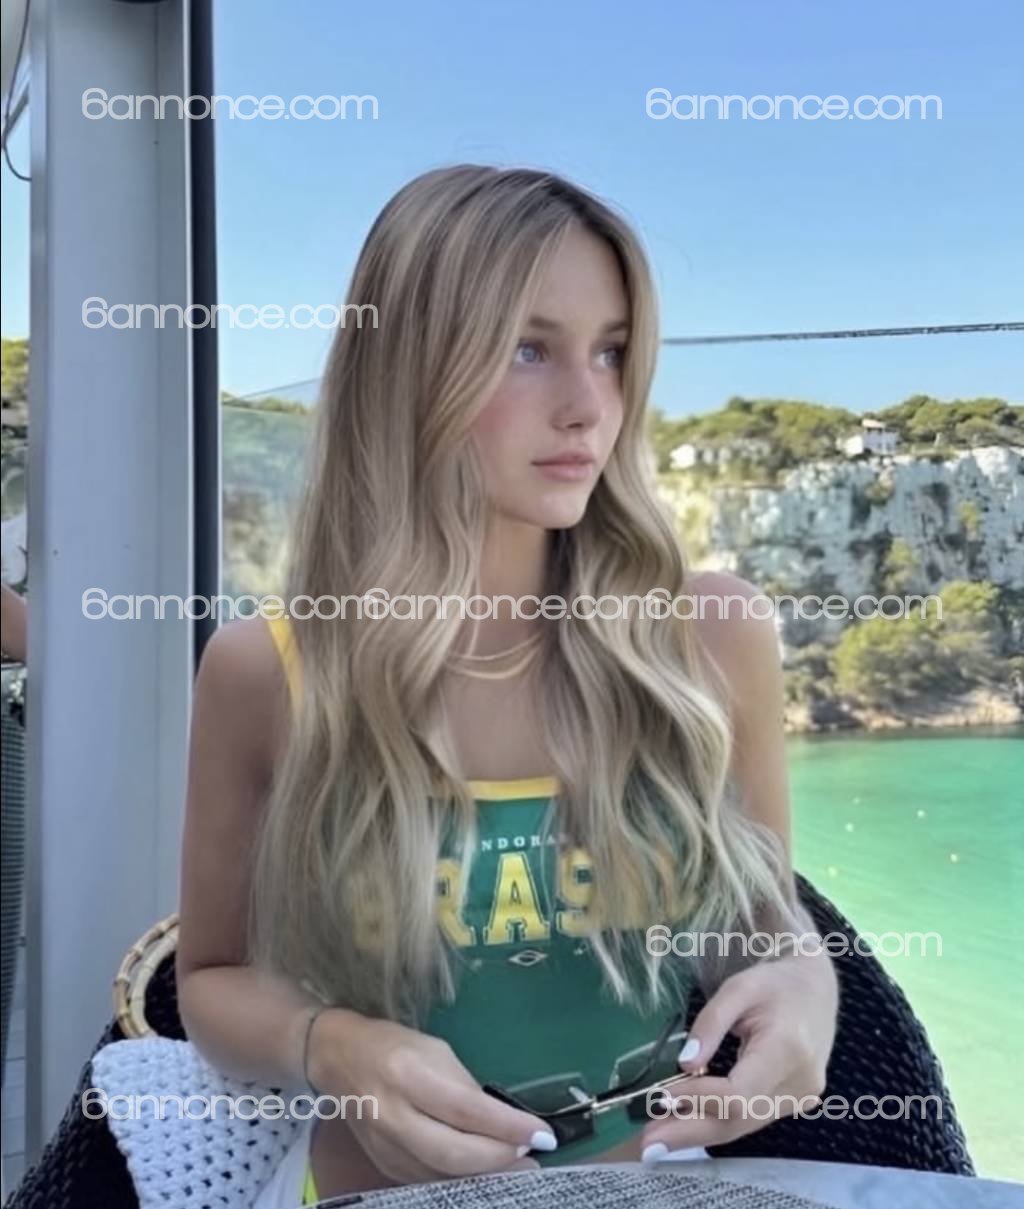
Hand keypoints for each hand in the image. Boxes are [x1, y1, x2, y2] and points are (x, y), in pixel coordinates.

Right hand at [308, 1008, 558, 1183]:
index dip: (507, 1126)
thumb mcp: (435, 1050)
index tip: (541, 1133)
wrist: (338, 1060)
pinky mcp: (383, 1165)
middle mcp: (393, 1114)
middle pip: (453, 1153)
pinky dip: (459, 1180)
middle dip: (500, 1158)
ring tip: (517, 1166)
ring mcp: (384, 1146)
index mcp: (409, 1074)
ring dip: (485, 1175)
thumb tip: (501, 1121)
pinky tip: (482, 1172)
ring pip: (441, 1175)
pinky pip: (427, 1180)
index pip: (466, 1109)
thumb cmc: (394, 1046)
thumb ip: (465, 1087)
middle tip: (533, 1155)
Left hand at [640, 948, 837, 1159]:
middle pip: (740, 1120)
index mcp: (787, 1049)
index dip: (699, 1099)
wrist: (815, 989)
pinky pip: (752, 1119)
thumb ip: (710, 1023)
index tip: (662, 1096)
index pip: (739, 1092)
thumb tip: (685, 1064)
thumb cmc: (774, 983)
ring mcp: (800, 1098)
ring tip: (659, 1135)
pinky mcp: (795, 1103)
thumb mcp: (738, 988)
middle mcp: (799, 1083)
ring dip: (699, 1132)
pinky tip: (688, 1122)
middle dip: (690, 1132)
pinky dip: (718, 1122)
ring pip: (744, 1126)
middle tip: (648, 1143)